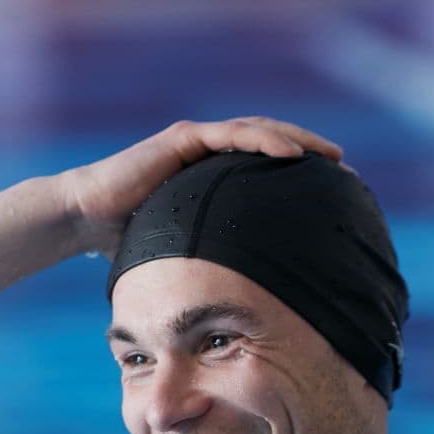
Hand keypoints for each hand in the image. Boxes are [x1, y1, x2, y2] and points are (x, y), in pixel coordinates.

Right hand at [56, 117, 343, 257]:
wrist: (88, 218)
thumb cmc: (130, 238)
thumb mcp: (186, 250)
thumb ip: (213, 260)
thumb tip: (244, 301)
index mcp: (215, 175)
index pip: (268, 168)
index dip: (302, 176)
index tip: (336, 193)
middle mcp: (210, 152)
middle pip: (272, 144)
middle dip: (311, 153)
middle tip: (346, 172)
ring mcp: (197, 141)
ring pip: (258, 132)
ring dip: (297, 141)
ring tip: (330, 157)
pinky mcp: (183, 139)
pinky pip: (231, 136)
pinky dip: (263, 141)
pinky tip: (291, 154)